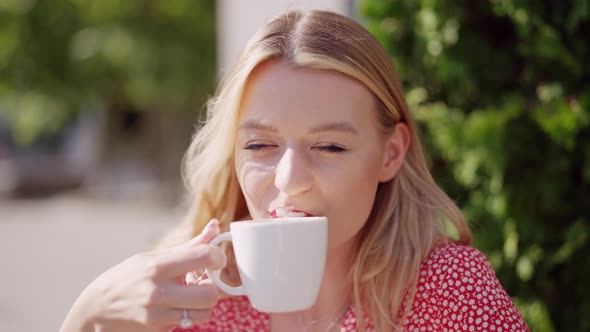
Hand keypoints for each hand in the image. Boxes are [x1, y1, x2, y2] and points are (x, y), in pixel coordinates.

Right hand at [60, 219, 225, 331]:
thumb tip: (215, 225)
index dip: (218, 258)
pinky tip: (175, 307)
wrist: (95, 310)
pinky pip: (188, 324)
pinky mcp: (157, 330)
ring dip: (203, 305)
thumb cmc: (128, 277)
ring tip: (190, 296)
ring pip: (204, 313)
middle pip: (211, 294)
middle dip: (213, 288)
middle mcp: (158, 291)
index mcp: (158, 265)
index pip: (204, 256)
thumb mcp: (153, 257)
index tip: (215, 260)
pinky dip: (188, 316)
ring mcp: (157, 315)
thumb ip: (189, 246)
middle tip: (203, 283)